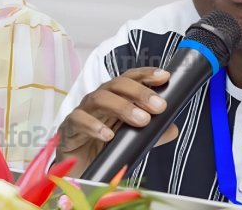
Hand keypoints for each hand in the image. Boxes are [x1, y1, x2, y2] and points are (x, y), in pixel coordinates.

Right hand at [56, 67, 178, 176]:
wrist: (77, 167)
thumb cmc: (105, 146)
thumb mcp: (132, 138)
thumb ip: (152, 134)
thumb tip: (172, 129)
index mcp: (115, 97)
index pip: (130, 78)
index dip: (146, 74)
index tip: (164, 77)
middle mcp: (99, 99)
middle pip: (117, 85)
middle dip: (140, 93)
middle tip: (160, 106)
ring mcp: (83, 111)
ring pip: (100, 98)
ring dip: (123, 107)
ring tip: (142, 121)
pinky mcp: (68, 128)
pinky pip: (79, 120)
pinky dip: (94, 126)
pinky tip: (108, 135)